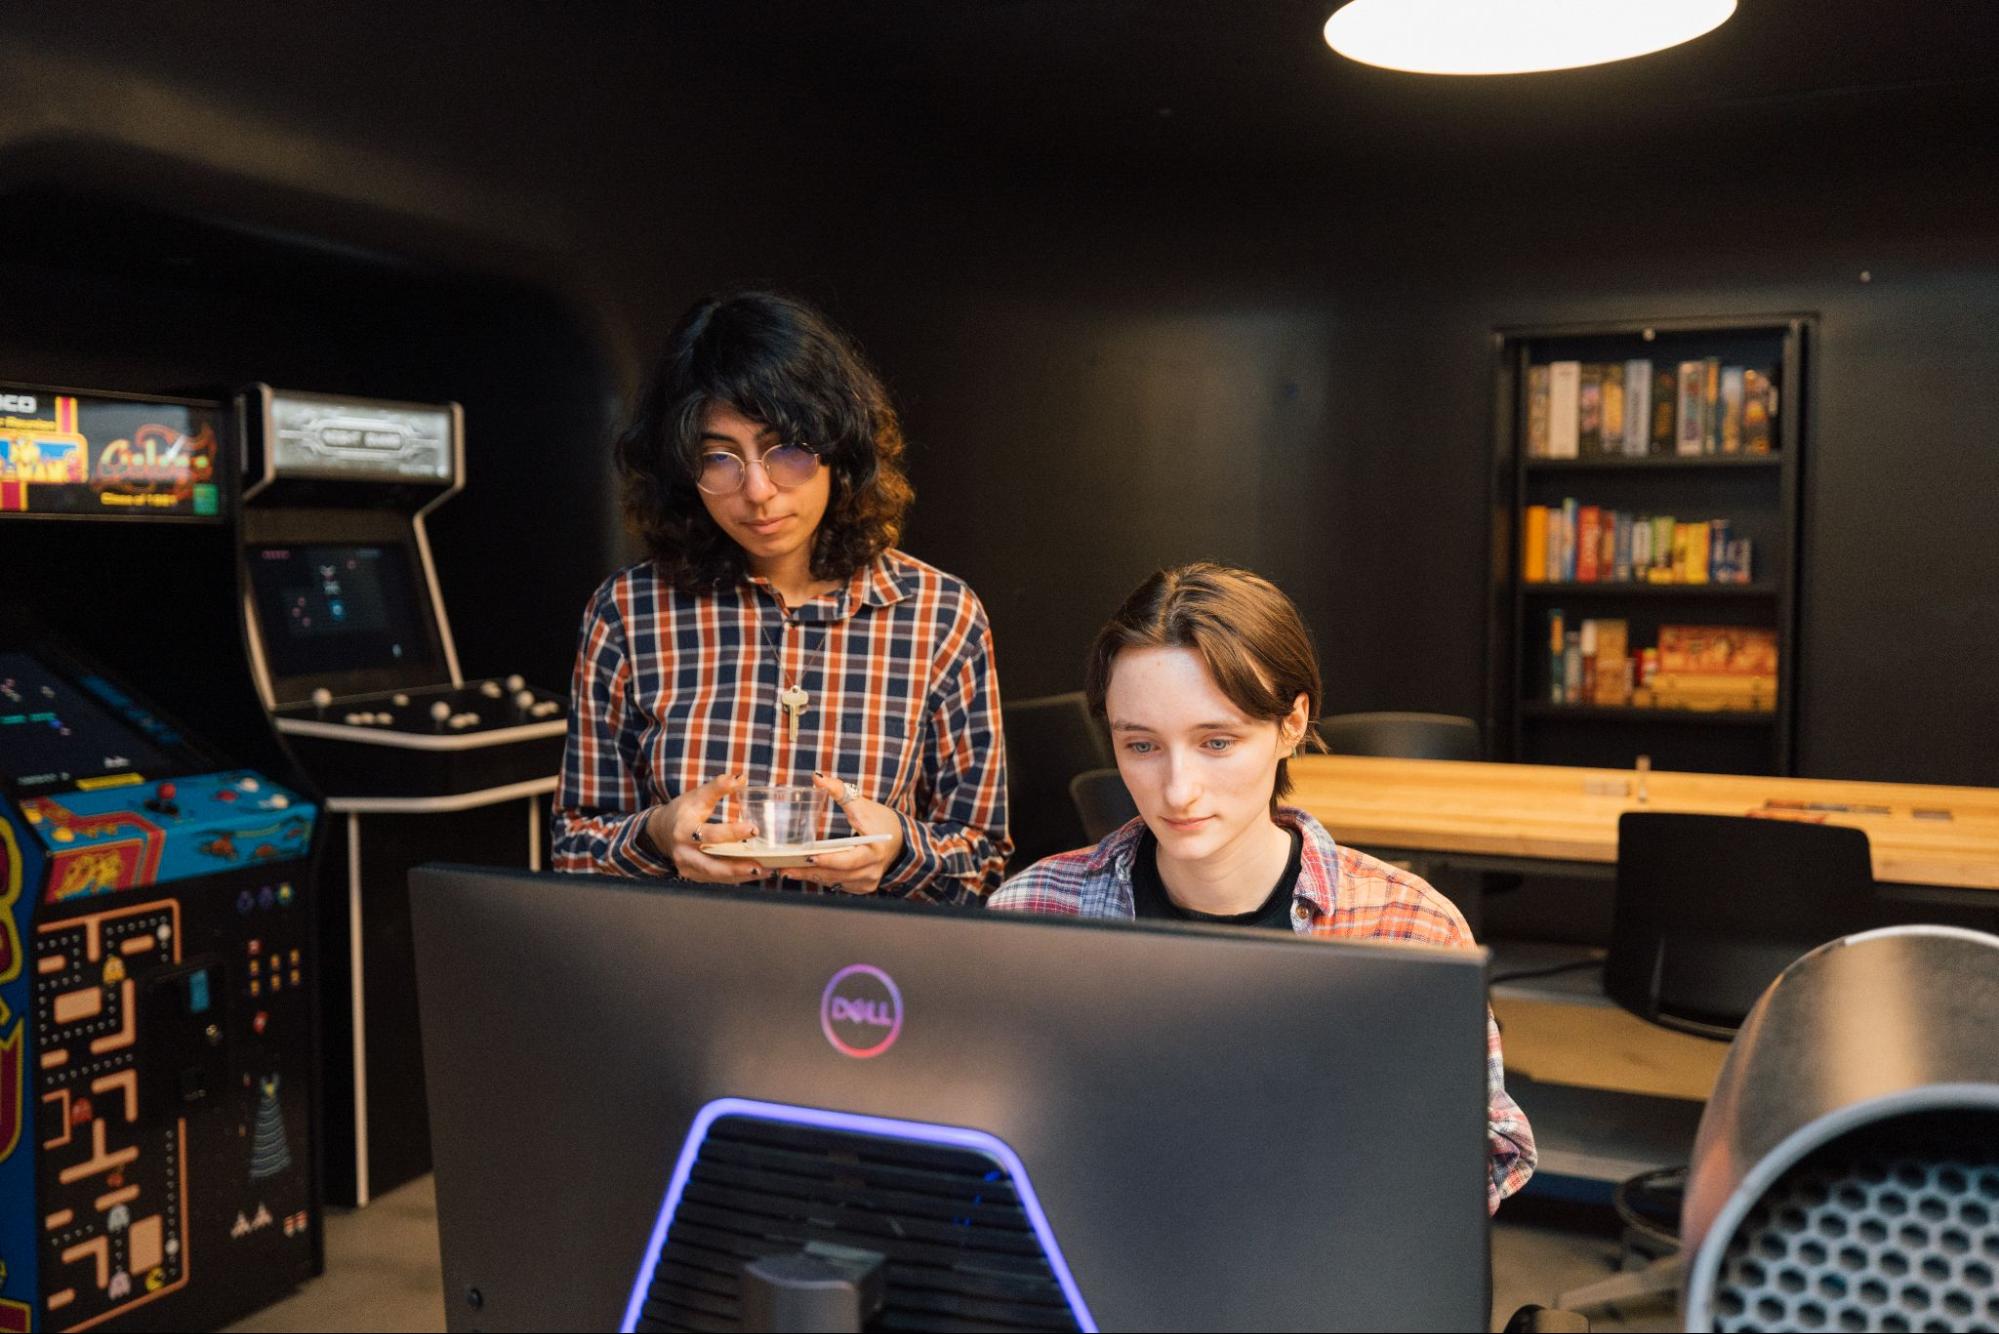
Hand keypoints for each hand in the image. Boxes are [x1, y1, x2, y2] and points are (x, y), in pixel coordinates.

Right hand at [644, 773, 767, 883]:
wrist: (661, 832)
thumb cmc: (683, 812)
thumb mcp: (696, 796)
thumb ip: (718, 786)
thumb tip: (741, 778)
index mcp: (684, 831)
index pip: (709, 834)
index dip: (732, 832)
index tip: (754, 829)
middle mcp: (684, 854)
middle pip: (711, 864)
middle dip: (736, 866)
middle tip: (760, 864)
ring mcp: (689, 868)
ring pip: (718, 876)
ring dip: (742, 875)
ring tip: (766, 871)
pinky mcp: (696, 876)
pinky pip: (719, 879)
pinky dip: (739, 877)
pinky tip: (757, 872)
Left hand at [781, 772, 905, 894]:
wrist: (900, 841)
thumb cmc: (882, 821)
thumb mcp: (863, 804)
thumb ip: (840, 791)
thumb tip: (818, 778)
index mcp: (874, 850)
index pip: (848, 859)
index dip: (828, 860)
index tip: (808, 857)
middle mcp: (872, 870)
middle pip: (836, 874)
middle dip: (809, 871)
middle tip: (785, 868)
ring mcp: (867, 881)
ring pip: (834, 882)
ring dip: (811, 877)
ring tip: (787, 871)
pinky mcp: (862, 887)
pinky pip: (838, 884)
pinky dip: (822, 878)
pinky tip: (804, 873)